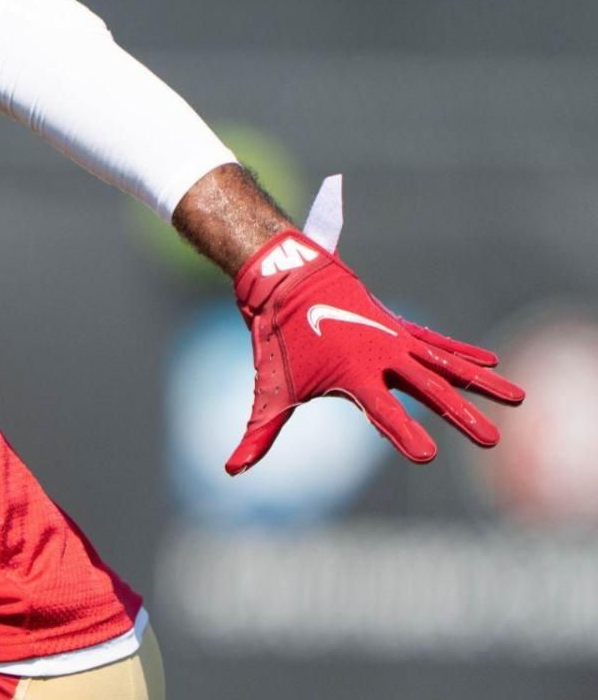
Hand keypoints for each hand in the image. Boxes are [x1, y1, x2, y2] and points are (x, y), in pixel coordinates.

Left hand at [227, 177, 524, 474]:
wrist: (286, 278)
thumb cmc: (278, 339)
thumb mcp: (270, 389)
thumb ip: (258, 433)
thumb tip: (232, 470)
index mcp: (351, 374)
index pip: (381, 412)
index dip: (402, 434)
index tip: (426, 456)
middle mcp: (380, 355)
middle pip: (427, 391)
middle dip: (460, 416)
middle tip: (491, 440)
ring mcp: (394, 339)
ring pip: (445, 364)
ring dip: (481, 382)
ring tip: (517, 399)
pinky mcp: (398, 328)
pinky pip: (437, 344)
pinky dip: (464, 352)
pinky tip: (493, 363)